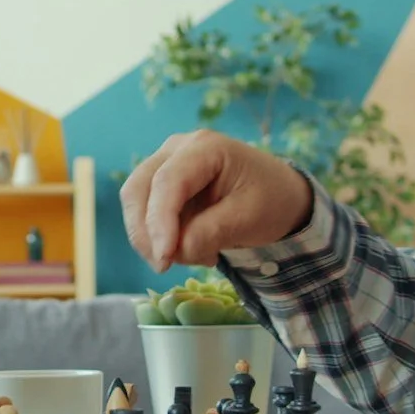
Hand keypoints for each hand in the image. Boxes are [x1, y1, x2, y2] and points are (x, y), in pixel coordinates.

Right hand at [119, 130, 314, 272]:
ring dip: (151, 239)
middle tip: (169, 267)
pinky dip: (159, 238)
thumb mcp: (250, 218)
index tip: (164, 259)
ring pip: (135, 203)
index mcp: (206, 147)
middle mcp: (177, 149)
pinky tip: (192, 248)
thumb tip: (175, 250)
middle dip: (147, 233)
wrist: (278, 197)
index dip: (160, 221)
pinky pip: (144, 214)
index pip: (168, 182)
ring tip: (197, 255)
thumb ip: (211, 232)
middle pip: (139, 189)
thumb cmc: (270, 201)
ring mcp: (165, 164)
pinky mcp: (161, 185)